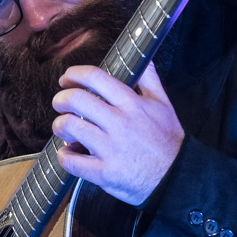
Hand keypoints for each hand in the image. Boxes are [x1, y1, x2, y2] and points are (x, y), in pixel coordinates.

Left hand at [51, 62, 183, 205]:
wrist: (177, 178)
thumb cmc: (168, 141)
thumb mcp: (164, 104)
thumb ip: (150, 79)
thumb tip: (143, 59)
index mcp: (132, 104)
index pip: (96, 77)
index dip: (74, 74)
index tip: (67, 79)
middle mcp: (119, 123)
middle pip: (76, 99)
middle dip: (60, 99)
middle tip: (60, 104)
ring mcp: (111, 148)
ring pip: (69, 126)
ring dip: (59, 126)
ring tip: (64, 129)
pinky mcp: (105, 172)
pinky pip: (71, 161)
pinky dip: (64, 156)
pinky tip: (69, 153)